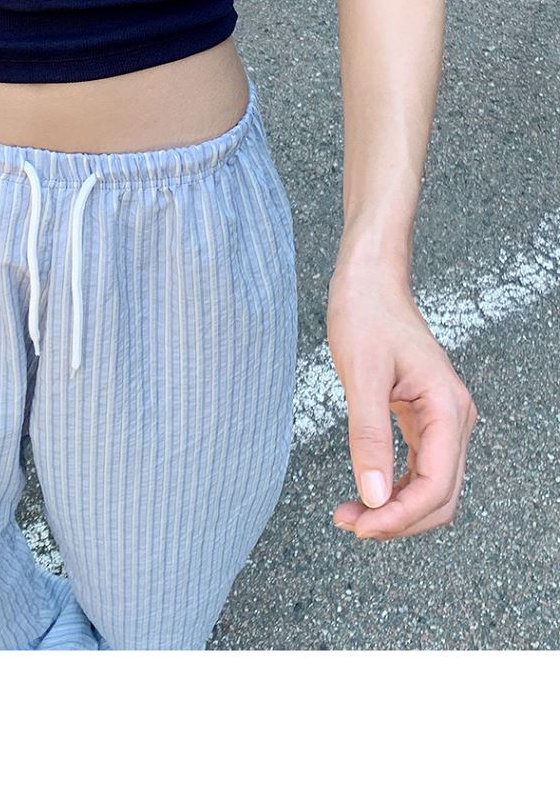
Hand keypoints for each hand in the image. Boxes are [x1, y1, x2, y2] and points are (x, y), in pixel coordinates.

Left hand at [327, 247, 476, 542]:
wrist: (370, 278)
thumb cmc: (366, 313)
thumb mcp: (361, 374)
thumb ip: (368, 437)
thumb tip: (372, 498)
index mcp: (446, 406)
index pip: (436, 485)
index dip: (400, 516)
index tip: (359, 525)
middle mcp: (454, 417)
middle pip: (441, 497)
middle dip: (398, 520)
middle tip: (349, 524)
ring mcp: (444, 420)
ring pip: (432, 490)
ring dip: (396, 511)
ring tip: (350, 514)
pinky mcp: (427, 420)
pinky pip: (421, 471)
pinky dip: (396, 491)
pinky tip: (365, 494)